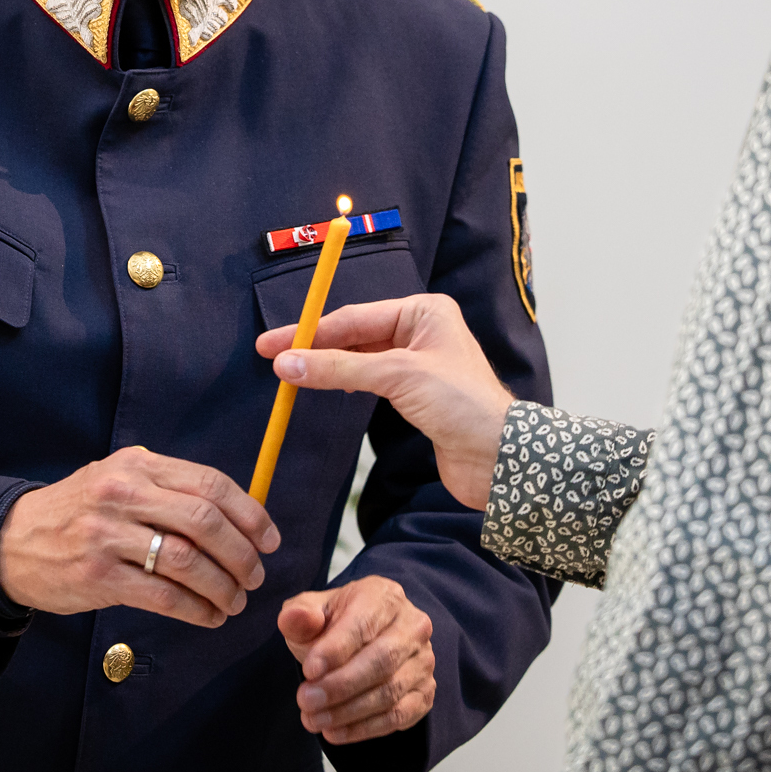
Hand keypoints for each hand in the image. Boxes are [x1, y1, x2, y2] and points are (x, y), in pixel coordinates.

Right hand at [0, 445, 280, 628]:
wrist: (12, 541)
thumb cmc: (78, 511)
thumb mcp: (118, 478)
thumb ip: (168, 488)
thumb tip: (237, 514)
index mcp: (137, 465)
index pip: (209, 483)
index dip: (249, 514)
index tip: (269, 539)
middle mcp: (123, 493)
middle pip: (205, 521)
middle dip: (242, 554)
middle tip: (256, 575)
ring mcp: (107, 534)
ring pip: (187, 561)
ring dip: (223, 587)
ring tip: (235, 601)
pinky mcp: (97, 576)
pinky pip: (162, 595)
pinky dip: (196, 609)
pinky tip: (209, 616)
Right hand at [256, 294, 512, 509]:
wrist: (499, 458)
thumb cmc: (462, 405)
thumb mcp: (397, 376)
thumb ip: (339, 369)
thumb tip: (288, 363)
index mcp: (424, 312)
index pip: (355, 317)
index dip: (311, 331)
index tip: (274, 344)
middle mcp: (422, 331)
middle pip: (355, 335)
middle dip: (314, 346)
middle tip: (271, 356)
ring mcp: (419, 363)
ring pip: (360, 358)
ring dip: (327, 365)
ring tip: (291, 373)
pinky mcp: (416, 395)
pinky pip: (370, 381)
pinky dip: (345, 382)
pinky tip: (326, 386)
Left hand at [281, 575, 434, 743]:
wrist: (363, 643)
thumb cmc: (335, 625)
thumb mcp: (312, 613)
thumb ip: (299, 615)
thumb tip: (293, 619)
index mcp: (384, 596)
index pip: (363, 623)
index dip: (336, 649)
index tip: (309, 671)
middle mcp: (412, 626)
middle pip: (381, 660)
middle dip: (340, 685)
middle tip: (306, 700)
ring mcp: (423, 661)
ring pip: (390, 692)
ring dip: (348, 711)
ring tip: (313, 719)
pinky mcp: (425, 693)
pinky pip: (399, 716)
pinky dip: (364, 729)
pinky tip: (334, 732)